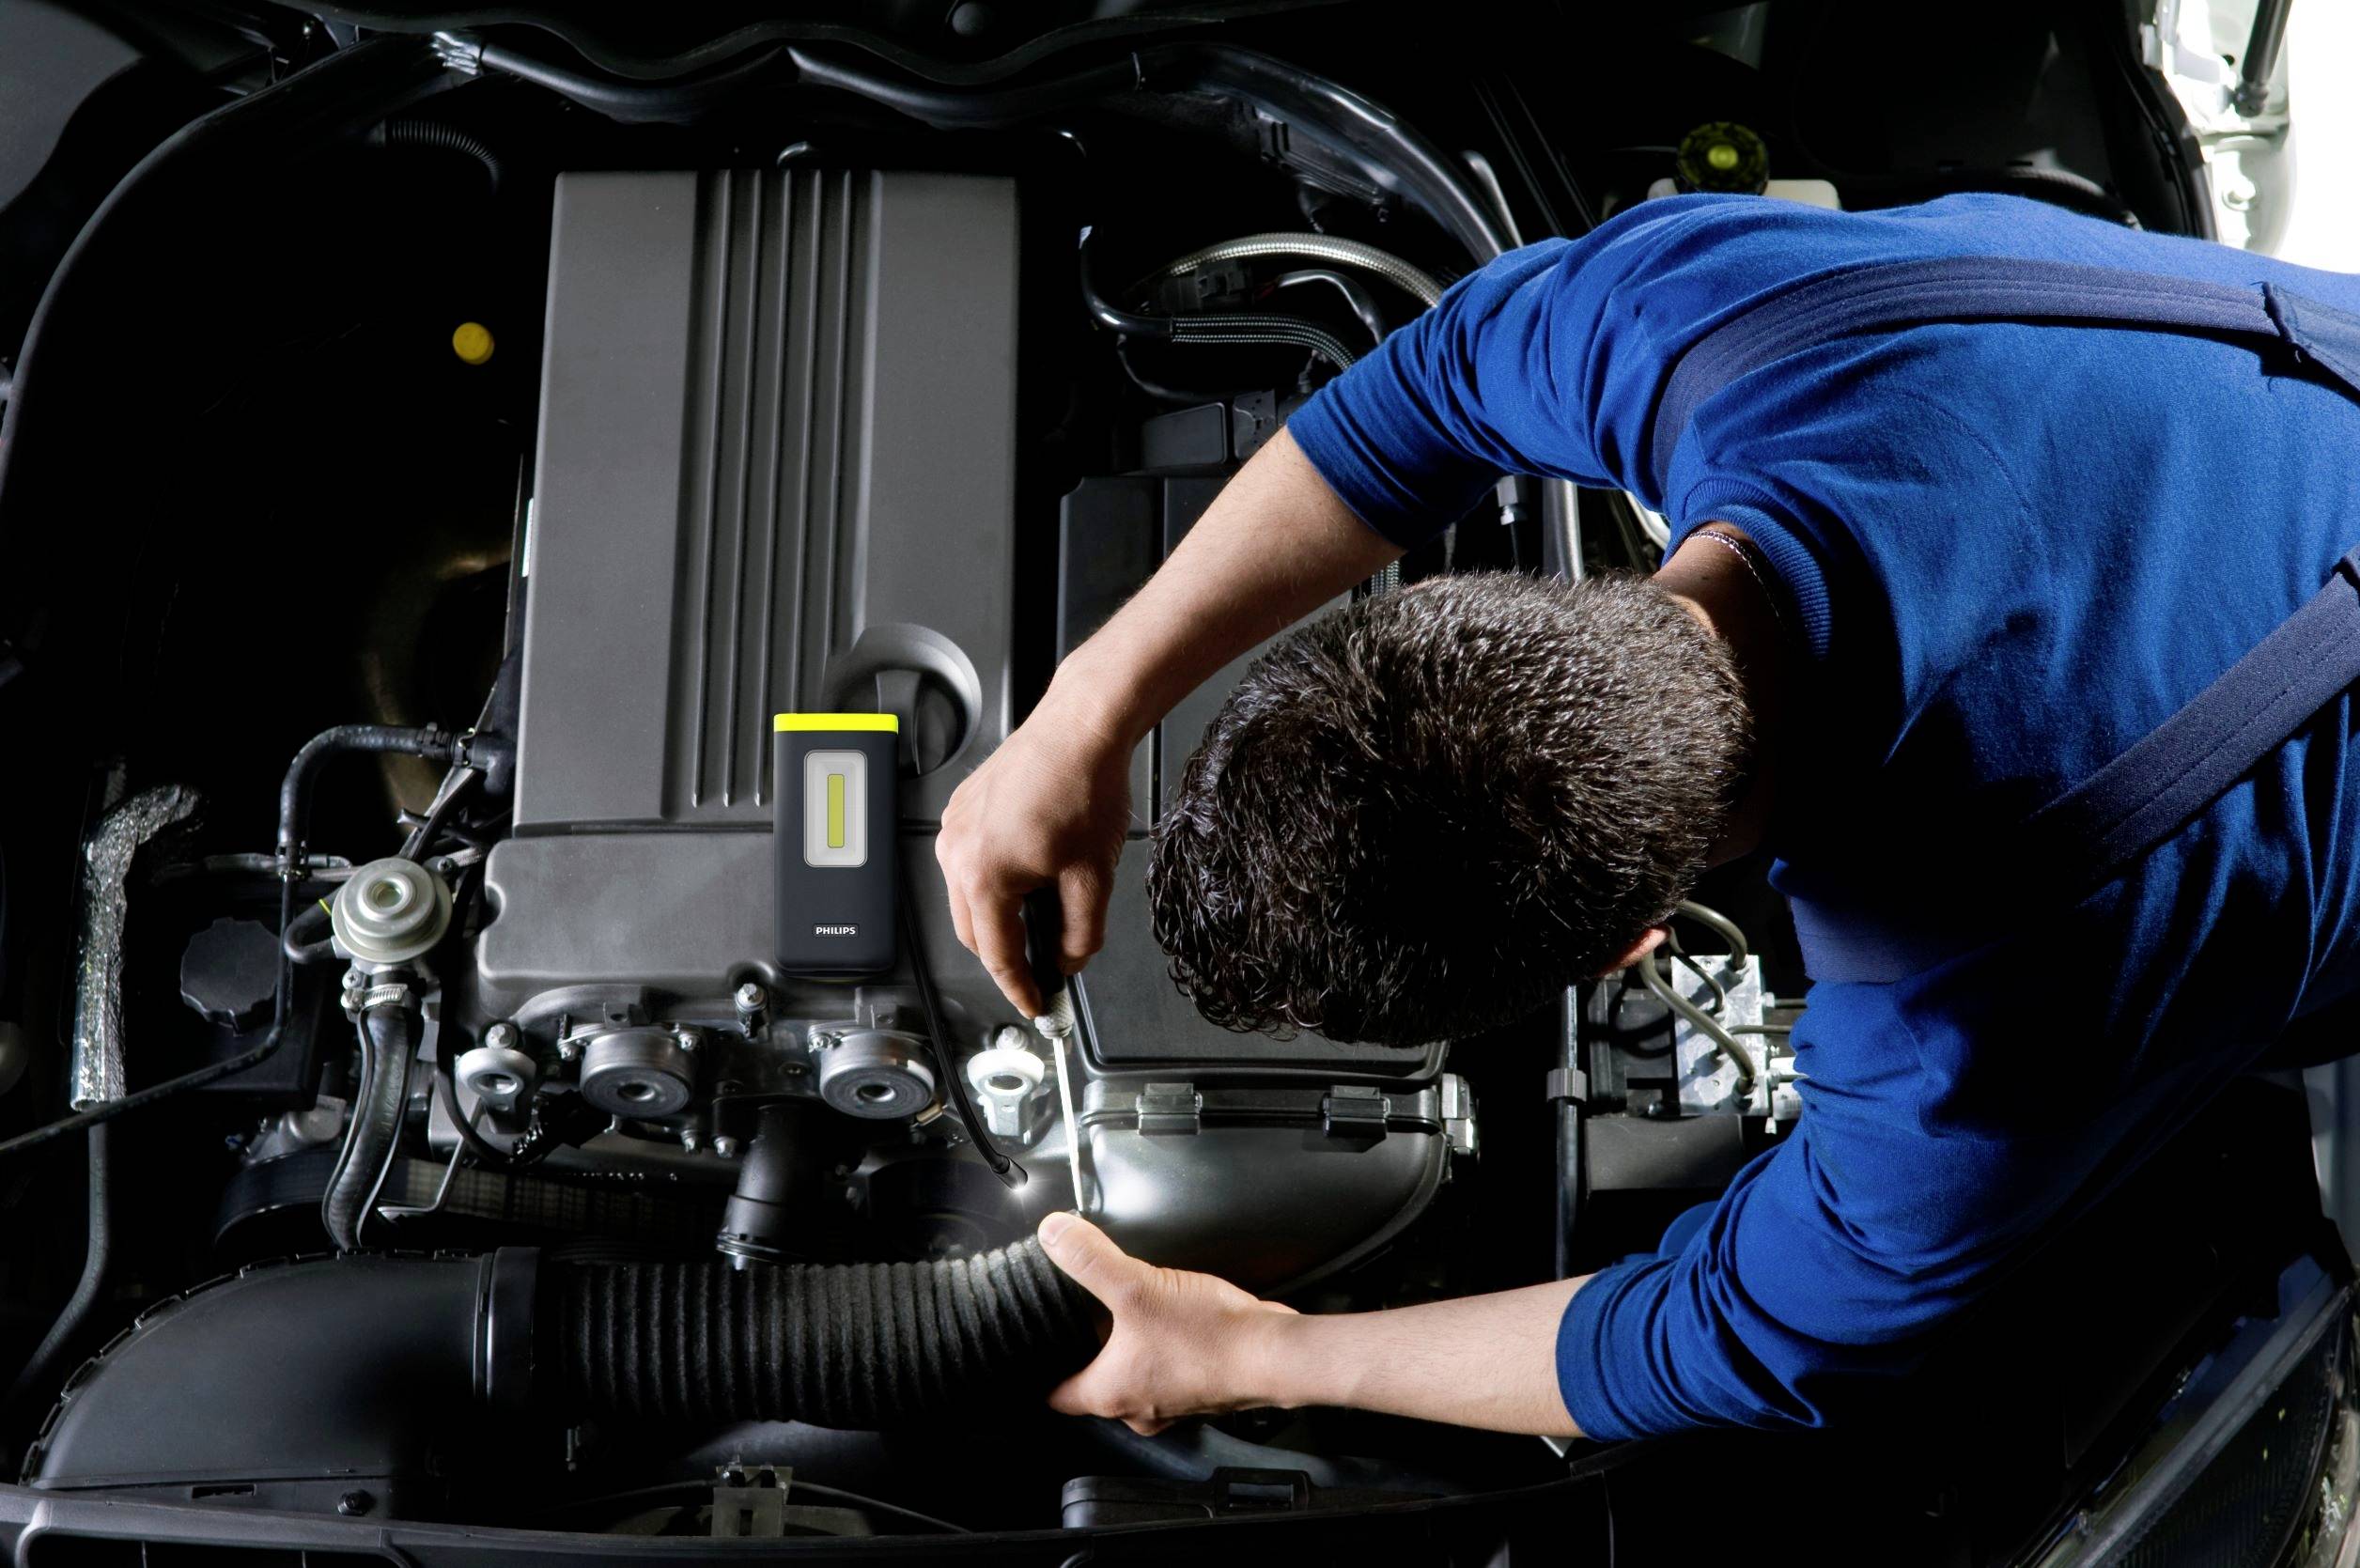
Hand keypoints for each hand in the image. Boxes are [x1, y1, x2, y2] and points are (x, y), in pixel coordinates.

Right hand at [936, 695, 1134, 1014]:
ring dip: (996, 917)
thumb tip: (1069, 961)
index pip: (997, 955)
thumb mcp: (1094, 876)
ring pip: (967, 898)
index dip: (1020, 987)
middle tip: (1041, 970)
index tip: (1036, 1003)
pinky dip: (991, 882)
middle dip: (1005, 956)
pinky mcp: (960, 810)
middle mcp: (956, 853)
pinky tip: (1026, 875)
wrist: (1079, 728)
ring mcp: (953, 829)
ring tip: (1039, 917)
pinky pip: (966, 863)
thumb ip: (1081, 934)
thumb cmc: (1084, 787)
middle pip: (973, 932)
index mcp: (985, 876)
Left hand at [1037, 1211, 1297, 1434]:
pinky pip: (1168, 1370)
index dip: (1041, 1372)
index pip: (1056, 1396)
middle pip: (1095, 1384)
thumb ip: (1090, 1259)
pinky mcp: (1201, 1388)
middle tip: (1081, 1318)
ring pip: (1134, 1377)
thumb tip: (1052, 1233)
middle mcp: (1138, 1407)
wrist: (1273, 1354)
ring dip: (1128, 1351)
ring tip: (1127, 1313)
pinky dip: (1163, 1350)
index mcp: (1109, 1394)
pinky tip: (1172, 1320)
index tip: (1035, 1350)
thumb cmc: (1209, 1337)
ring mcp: (1173, 1402)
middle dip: (1088, 1353)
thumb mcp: (1138, 1287)